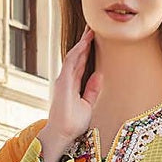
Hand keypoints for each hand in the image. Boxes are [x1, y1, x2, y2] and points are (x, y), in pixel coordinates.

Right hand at [39, 25, 102, 158]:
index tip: (94, 39)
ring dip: (82, 43)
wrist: (63, 133)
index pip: (81, 63)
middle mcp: (66, 79)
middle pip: (77, 56)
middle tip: (92, 28)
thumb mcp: (88, 104)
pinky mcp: (63, 82)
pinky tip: (84, 43)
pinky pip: (71, 63)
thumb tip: (99, 76)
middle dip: (84, 43)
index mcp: (72, 84)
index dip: (87, 51)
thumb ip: (92, 90)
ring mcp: (63, 79)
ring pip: (73, 56)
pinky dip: (78, 52)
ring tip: (90, 31)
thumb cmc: (73, 123)